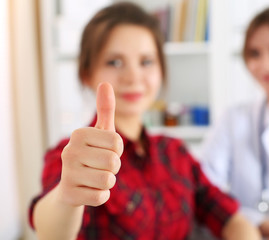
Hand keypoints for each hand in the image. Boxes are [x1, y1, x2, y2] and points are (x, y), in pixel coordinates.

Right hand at [58, 82, 122, 206]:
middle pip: (114, 162)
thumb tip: (105, 82)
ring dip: (107, 181)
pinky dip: (101, 195)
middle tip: (100, 166)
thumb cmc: (91, 154)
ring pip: (108, 180)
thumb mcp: (100, 132)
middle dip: (113, 167)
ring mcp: (67, 173)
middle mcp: (70, 151)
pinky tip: (89, 189)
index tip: (104, 151)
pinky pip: (101, 196)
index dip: (117, 151)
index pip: (117, 143)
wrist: (71, 186)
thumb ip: (105, 109)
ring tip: (94, 177)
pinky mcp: (69, 193)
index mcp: (79, 133)